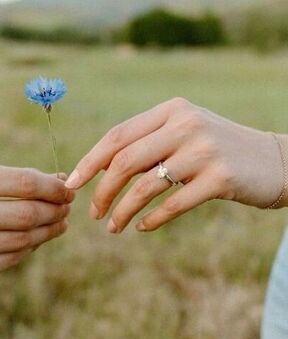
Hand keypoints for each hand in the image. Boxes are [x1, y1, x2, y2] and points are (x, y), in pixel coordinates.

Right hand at [0, 164, 72, 281]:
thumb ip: (14, 179)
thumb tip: (60, 181)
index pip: (25, 183)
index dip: (54, 188)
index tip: (67, 188)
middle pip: (28, 214)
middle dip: (56, 210)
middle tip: (67, 206)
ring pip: (25, 239)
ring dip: (50, 230)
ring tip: (60, 221)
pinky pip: (14, 258)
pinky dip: (32, 247)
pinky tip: (38, 238)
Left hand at [65, 97, 282, 231]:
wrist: (275, 161)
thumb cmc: (219, 150)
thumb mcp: (185, 132)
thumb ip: (148, 141)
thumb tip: (97, 167)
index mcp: (171, 110)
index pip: (117, 135)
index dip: (90, 161)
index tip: (71, 183)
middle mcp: (185, 125)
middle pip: (125, 161)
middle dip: (102, 191)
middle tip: (93, 214)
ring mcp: (204, 151)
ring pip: (145, 186)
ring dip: (122, 211)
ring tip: (113, 228)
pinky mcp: (221, 178)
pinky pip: (173, 204)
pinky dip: (152, 220)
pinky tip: (142, 227)